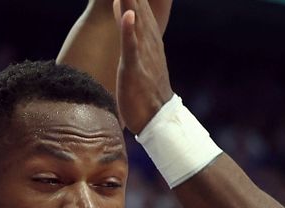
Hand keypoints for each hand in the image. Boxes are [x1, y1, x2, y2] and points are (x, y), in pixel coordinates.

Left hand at [114, 0, 174, 133]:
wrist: (158, 119)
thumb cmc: (145, 89)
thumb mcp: (137, 54)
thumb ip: (132, 31)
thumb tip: (127, 9)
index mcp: (146, 34)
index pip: (140, 0)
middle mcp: (147, 39)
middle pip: (140, 1)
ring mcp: (142, 53)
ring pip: (137, 18)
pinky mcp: (135, 69)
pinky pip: (132, 48)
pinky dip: (130, 30)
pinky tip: (127, 13)